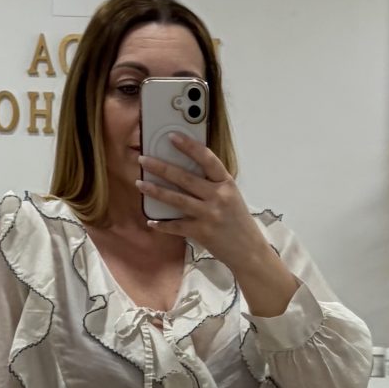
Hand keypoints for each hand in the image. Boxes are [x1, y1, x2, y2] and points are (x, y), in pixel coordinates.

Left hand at [137, 134, 297, 314]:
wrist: (249, 250)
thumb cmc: (238, 221)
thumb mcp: (231, 196)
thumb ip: (213, 184)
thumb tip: (185, 171)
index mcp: (226, 183)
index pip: (207, 158)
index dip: (189, 146)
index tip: (172, 136)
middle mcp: (218, 196)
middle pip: (185, 178)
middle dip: (161, 167)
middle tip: (143, 159)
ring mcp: (209, 215)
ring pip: (177, 199)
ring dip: (155, 191)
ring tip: (139, 183)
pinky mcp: (201, 232)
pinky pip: (176, 226)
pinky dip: (162, 224)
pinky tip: (150, 220)